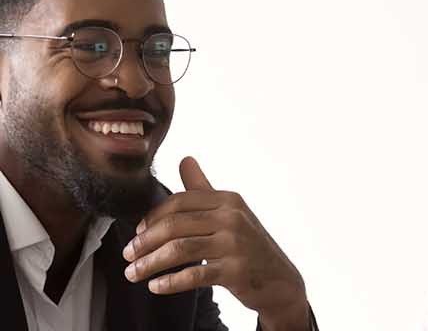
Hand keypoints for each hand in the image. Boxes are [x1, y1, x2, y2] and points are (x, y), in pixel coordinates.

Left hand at [122, 156, 307, 317]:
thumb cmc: (248, 243)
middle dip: (144, 242)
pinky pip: (194, 275)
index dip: (153, 217)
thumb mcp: (229, 211)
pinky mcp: (236, 270)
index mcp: (227, 199)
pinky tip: (156, 286)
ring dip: (150, 263)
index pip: (179, 202)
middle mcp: (231, 217)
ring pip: (180, 250)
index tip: (138, 232)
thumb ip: (203, 187)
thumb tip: (185, 159)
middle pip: (174, 225)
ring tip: (133, 274)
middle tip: (128, 256)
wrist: (279, 278)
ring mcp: (235, 243)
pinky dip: (170, 282)